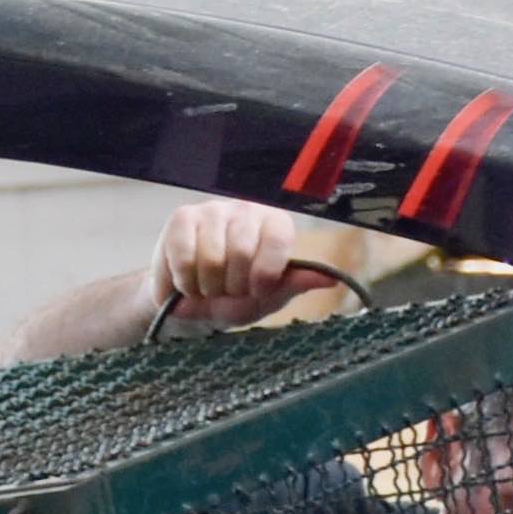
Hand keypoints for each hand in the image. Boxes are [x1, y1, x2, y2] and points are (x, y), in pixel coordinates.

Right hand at [146, 199, 324, 329]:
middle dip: (231, 287)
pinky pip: (183, 257)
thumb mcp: (268, 298)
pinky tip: (187, 284)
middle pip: (241, 253)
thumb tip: (330, 280)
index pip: (277, 241)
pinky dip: (184, 283)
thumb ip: (294, 286)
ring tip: (207, 289)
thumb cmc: (237, 298)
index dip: (264, 275)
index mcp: (276, 225)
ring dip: (206, 288)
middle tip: (227, 291)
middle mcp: (247, 210)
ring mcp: (213, 210)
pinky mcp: (182, 218)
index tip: (257, 291)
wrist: (192, 304)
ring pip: (210, 259)